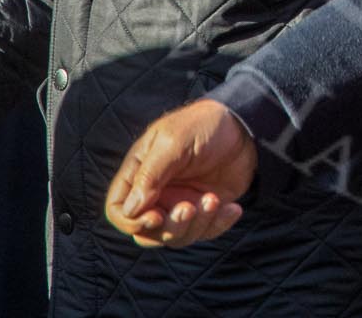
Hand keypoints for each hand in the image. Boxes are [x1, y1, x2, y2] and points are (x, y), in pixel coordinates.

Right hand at [104, 99, 257, 247]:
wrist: (244, 126)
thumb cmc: (203, 125)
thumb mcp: (173, 141)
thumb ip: (150, 174)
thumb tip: (132, 210)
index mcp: (139, 173)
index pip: (118, 210)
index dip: (131, 222)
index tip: (155, 216)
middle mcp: (156, 193)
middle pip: (147, 232)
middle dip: (170, 226)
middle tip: (191, 207)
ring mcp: (180, 203)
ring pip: (175, 237)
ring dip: (196, 225)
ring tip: (214, 200)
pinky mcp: (204, 210)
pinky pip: (203, 233)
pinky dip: (217, 225)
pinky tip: (232, 209)